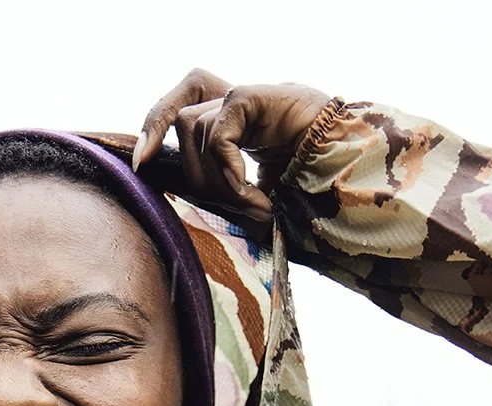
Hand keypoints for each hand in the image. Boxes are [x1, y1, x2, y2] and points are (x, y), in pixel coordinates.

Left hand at [133, 71, 330, 221]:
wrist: (350, 169)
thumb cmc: (308, 191)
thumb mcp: (255, 200)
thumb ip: (225, 199)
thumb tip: (186, 224)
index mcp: (233, 125)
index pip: (181, 107)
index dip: (155, 126)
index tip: (141, 163)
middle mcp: (236, 105)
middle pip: (182, 123)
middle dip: (194, 173)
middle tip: (231, 205)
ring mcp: (248, 97)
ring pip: (196, 128)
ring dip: (216, 177)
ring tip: (249, 203)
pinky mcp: (258, 95)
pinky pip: (220, 128)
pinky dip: (226, 164)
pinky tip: (248, 189)